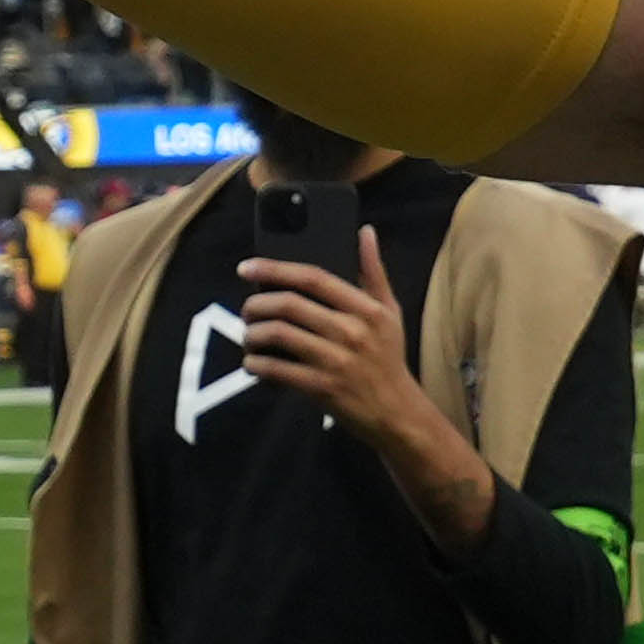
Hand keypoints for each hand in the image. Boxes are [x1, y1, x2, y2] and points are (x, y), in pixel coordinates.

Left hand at [234, 223, 486, 518]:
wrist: (397, 412)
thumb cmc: (389, 358)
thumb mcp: (389, 312)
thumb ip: (373, 272)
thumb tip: (364, 231)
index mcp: (366, 309)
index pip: (313, 278)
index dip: (275, 269)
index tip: (247, 267)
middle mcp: (352, 332)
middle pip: (289, 305)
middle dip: (256, 304)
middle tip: (247, 309)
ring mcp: (336, 361)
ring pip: (278, 335)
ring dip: (253, 334)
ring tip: (249, 336)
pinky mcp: (323, 388)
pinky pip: (278, 370)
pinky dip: (258, 365)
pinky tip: (253, 363)